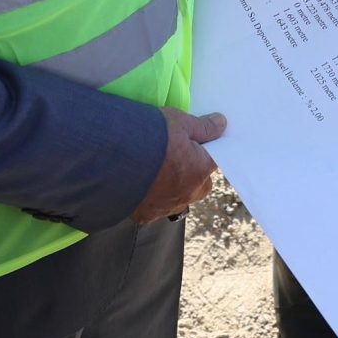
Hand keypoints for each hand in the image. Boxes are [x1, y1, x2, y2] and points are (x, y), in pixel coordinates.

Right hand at [131, 105, 224, 222]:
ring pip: (178, 199)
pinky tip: (140, 184)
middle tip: (176, 157)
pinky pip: (154, 208)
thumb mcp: (180, 122)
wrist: (116, 157)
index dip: (203, 151)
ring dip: (172, 188)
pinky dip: (150, 198)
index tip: (193, 144)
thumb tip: (222, 123)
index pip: (213, 161)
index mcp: (201, 171)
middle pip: (200, 185)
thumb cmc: (153, 136)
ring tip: (155, 170)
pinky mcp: (146, 215)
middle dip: (193, 174)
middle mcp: (188, 194)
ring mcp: (167, 207)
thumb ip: (203, 126)